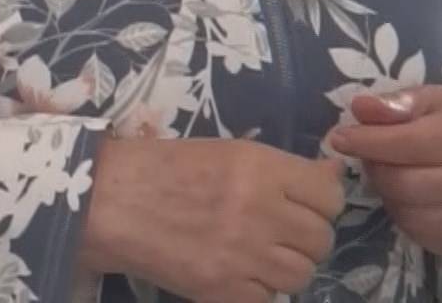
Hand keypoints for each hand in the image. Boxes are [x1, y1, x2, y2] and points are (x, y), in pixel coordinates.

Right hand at [79, 137, 345, 302]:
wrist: (106, 203)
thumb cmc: (163, 169)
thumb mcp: (226, 153)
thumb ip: (281, 169)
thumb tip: (334, 173)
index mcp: (260, 167)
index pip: (330, 196)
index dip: (319, 202)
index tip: (299, 204)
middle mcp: (260, 211)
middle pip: (321, 239)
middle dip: (302, 238)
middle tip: (274, 232)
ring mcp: (244, 255)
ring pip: (301, 274)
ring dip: (283, 267)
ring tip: (253, 255)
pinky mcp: (224, 291)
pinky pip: (270, 300)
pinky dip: (257, 291)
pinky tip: (235, 273)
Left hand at [330, 85, 441, 256]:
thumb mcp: (434, 99)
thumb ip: (396, 103)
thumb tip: (359, 107)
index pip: (408, 144)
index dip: (367, 142)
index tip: (339, 137)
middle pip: (404, 183)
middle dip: (376, 168)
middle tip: (369, 155)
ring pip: (409, 212)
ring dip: (387, 193)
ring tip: (391, 172)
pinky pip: (420, 232)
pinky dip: (403, 214)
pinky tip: (408, 195)